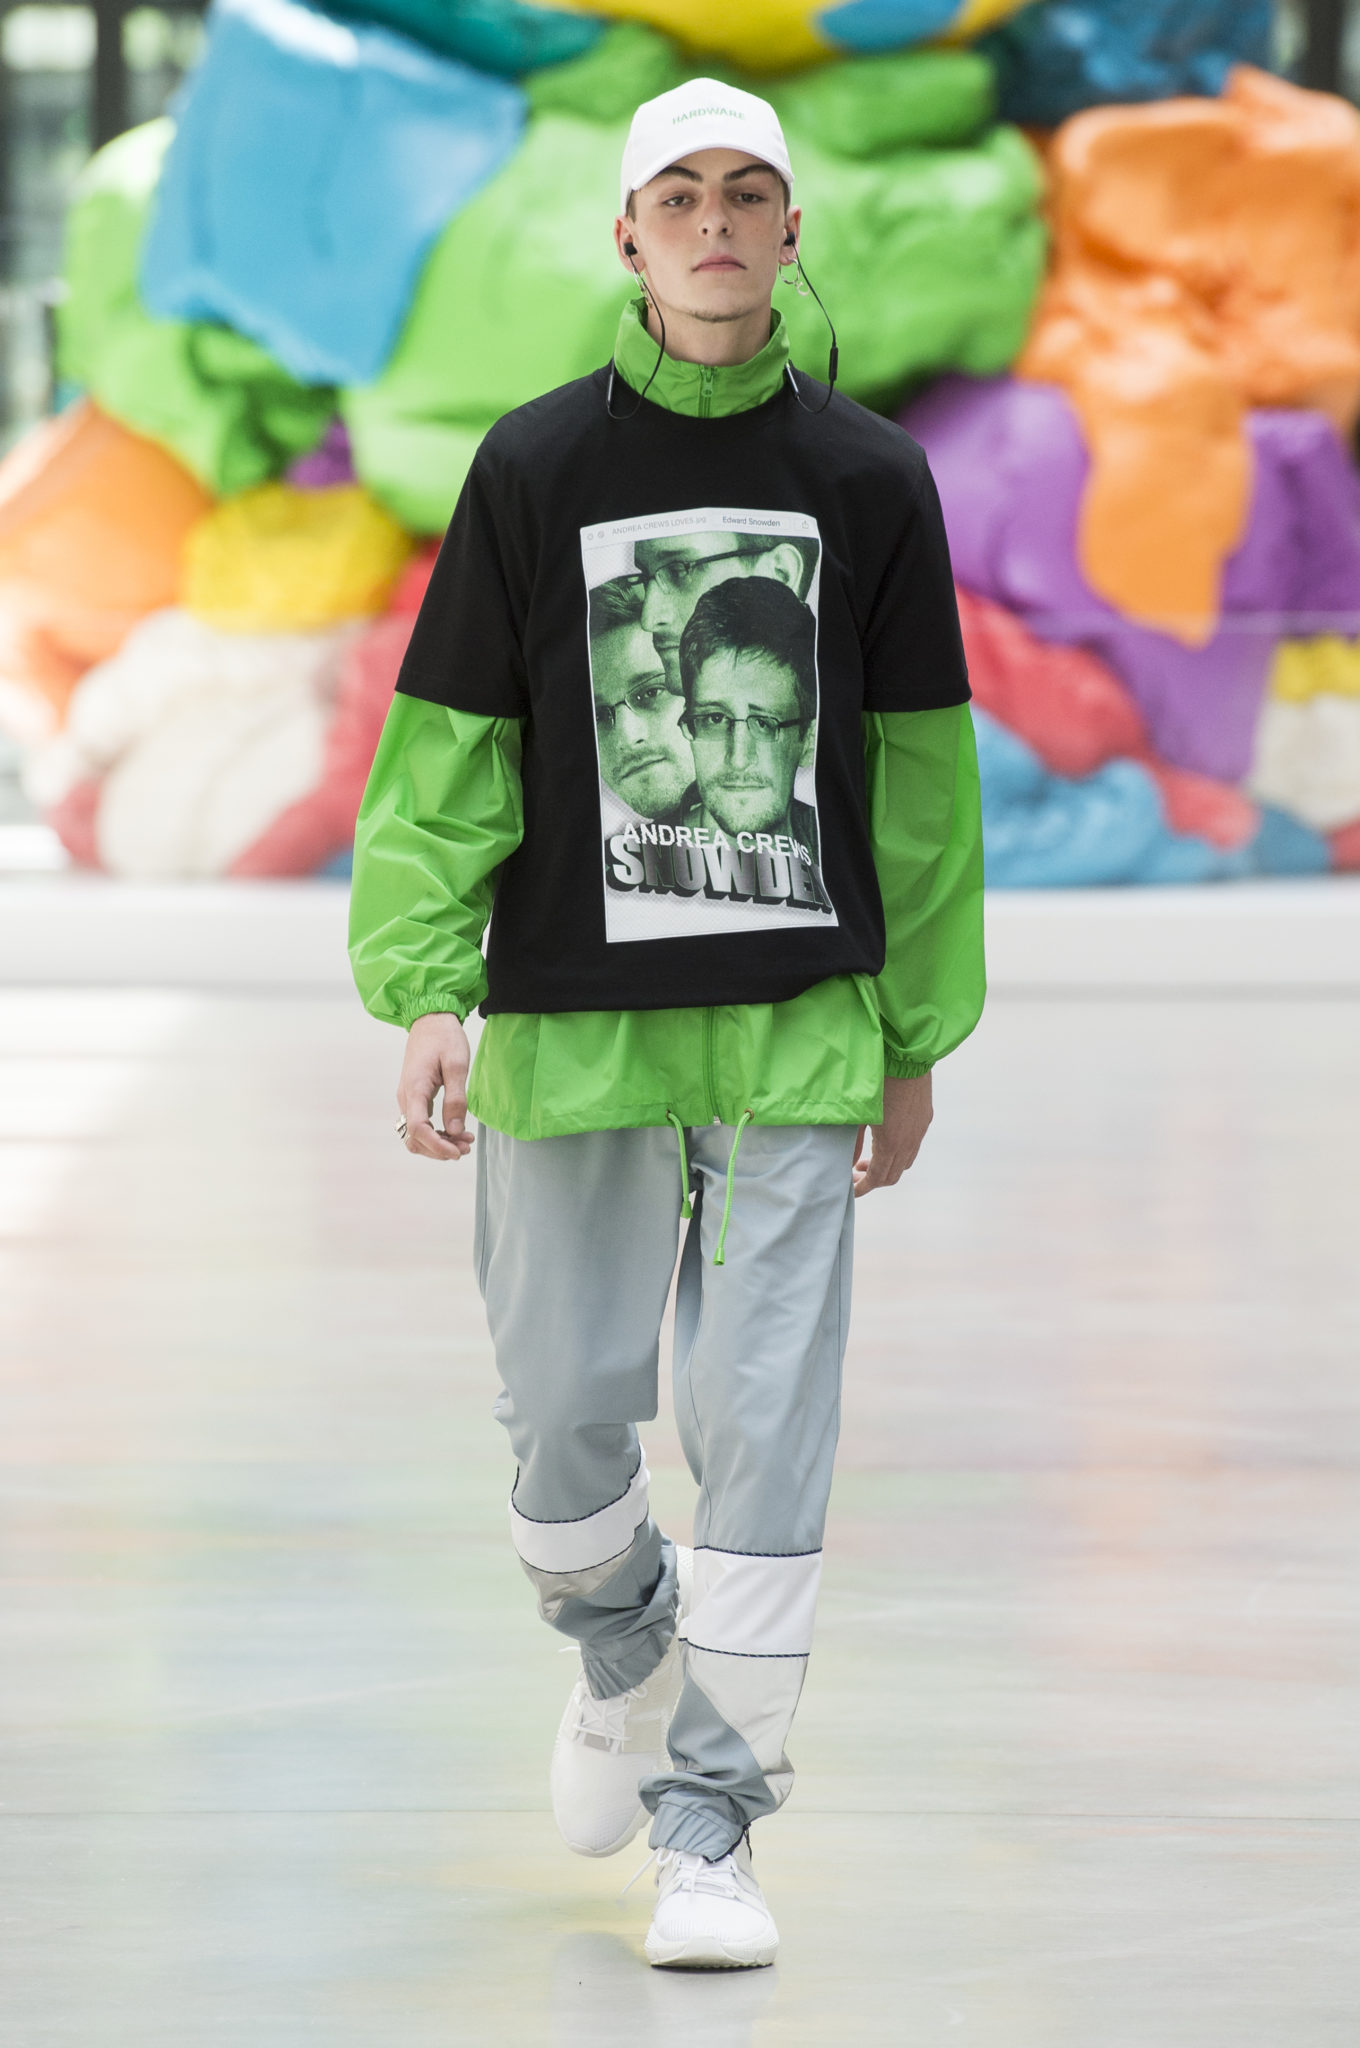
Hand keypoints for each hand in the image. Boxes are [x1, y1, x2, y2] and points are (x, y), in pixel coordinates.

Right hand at [397, 1013, 473, 1160]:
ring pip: (415, 1134)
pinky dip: (436, 1133)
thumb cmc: (444, 1038)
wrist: (430, 1020)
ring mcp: (408, 1098)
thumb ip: (456, 1099)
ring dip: (438, 1143)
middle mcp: (406, 1097)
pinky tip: (456, 1131)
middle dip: (439, 1149)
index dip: (437, 1145)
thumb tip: (455, 1130)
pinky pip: (420, 1124)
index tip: (457, 1151)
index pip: (418, 1129)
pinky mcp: (414, 1097)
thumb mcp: (457, 1065)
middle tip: (466, 1147)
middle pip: (414, 1138)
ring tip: (464, 1142)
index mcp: (415, 1089)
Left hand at [853, 1072, 931, 1197]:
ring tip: (869, 1158)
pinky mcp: (925, 1119)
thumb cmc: (878, 1082)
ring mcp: (919, 1131)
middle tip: (856, 1173)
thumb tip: (849, 1163)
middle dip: (873, 1180)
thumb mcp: (859, 1113)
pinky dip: (898, 1153)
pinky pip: (913, 1146)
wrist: (907, 1056)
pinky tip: (886, 1141)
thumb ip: (852, 1142)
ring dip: (887, 1166)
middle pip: (893, 1176)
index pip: (878, 1178)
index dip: (863, 1187)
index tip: (850, 1189)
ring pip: (905, 1162)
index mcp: (891, 1144)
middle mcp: (909, 1142)